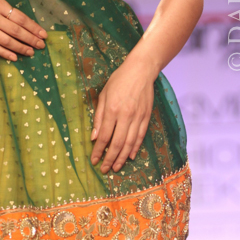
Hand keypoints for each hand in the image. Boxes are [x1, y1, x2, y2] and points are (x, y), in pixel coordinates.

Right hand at [0, 0, 45, 60]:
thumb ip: (8, 11)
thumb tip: (26, 24)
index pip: (20, 18)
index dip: (33, 27)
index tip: (43, 34)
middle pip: (16, 31)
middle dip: (31, 39)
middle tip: (41, 45)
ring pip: (6, 41)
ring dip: (20, 48)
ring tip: (31, 52)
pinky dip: (5, 53)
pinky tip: (15, 57)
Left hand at [90, 54, 154, 172]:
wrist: (140, 71)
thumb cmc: (118, 80)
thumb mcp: (104, 95)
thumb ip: (98, 116)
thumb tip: (94, 137)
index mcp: (112, 109)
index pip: (104, 136)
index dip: (98, 151)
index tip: (94, 160)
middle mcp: (125, 116)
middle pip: (117, 143)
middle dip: (110, 159)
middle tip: (104, 169)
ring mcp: (138, 118)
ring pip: (130, 143)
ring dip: (122, 158)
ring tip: (116, 167)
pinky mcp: (146, 117)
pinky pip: (140, 137)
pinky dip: (135, 148)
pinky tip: (130, 156)